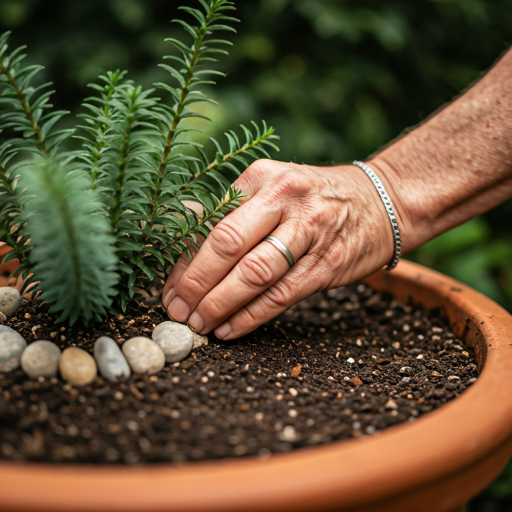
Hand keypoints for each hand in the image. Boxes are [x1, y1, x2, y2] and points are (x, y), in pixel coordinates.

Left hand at [162, 159, 399, 339]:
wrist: (382, 201)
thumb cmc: (315, 199)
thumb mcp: (275, 190)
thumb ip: (234, 215)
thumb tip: (183, 250)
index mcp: (262, 177)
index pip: (212, 222)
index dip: (185, 259)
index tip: (169, 288)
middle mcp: (285, 199)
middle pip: (228, 245)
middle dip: (196, 283)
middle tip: (177, 311)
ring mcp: (310, 231)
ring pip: (254, 273)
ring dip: (220, 304)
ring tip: (199, 324)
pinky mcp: (328, 263)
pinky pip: (281, 295)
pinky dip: (252, 316)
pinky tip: (230, 329)